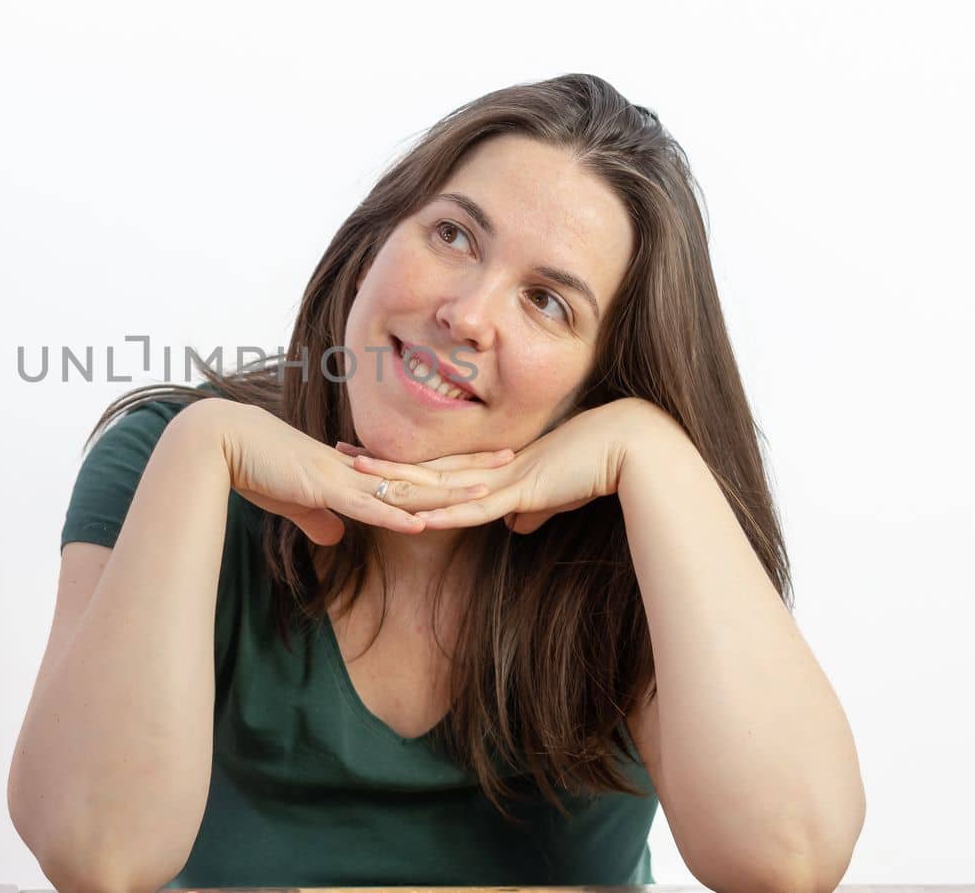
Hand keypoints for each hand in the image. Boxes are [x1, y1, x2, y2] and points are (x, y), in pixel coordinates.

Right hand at [184, 397, 500, 545]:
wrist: (221, 443)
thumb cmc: (253, 468)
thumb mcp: (292, 501)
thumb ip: (316, 518)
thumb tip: (335, 538)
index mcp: (354, 471)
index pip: (412, 472)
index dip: (450, 470)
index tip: (485, 466)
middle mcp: (357, 470)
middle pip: (423, 472)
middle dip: (468, 469)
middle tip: (515, 460)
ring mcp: (342, 477)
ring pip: (405, 487)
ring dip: (446, 492)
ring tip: (489, 491)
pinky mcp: (322, 488)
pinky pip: (366, 505)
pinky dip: (395, 515)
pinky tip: (424, 522)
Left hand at [335, 399, 657, 534]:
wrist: (633, 447)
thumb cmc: (600, 467)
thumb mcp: (558, 493)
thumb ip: (533, 508)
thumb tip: (514, 526)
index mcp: (497, 465)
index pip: (438, 466)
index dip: (402, 464)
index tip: (368, 457)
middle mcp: (493, 467)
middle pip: (426, 468)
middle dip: (384, 465)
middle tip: (341, 454)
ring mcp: (505, 478)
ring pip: (440, 484)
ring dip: (401, 483)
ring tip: (359, 476)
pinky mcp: (523, 491)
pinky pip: (475, 506)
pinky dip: (445, 511)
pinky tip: (417, 515)